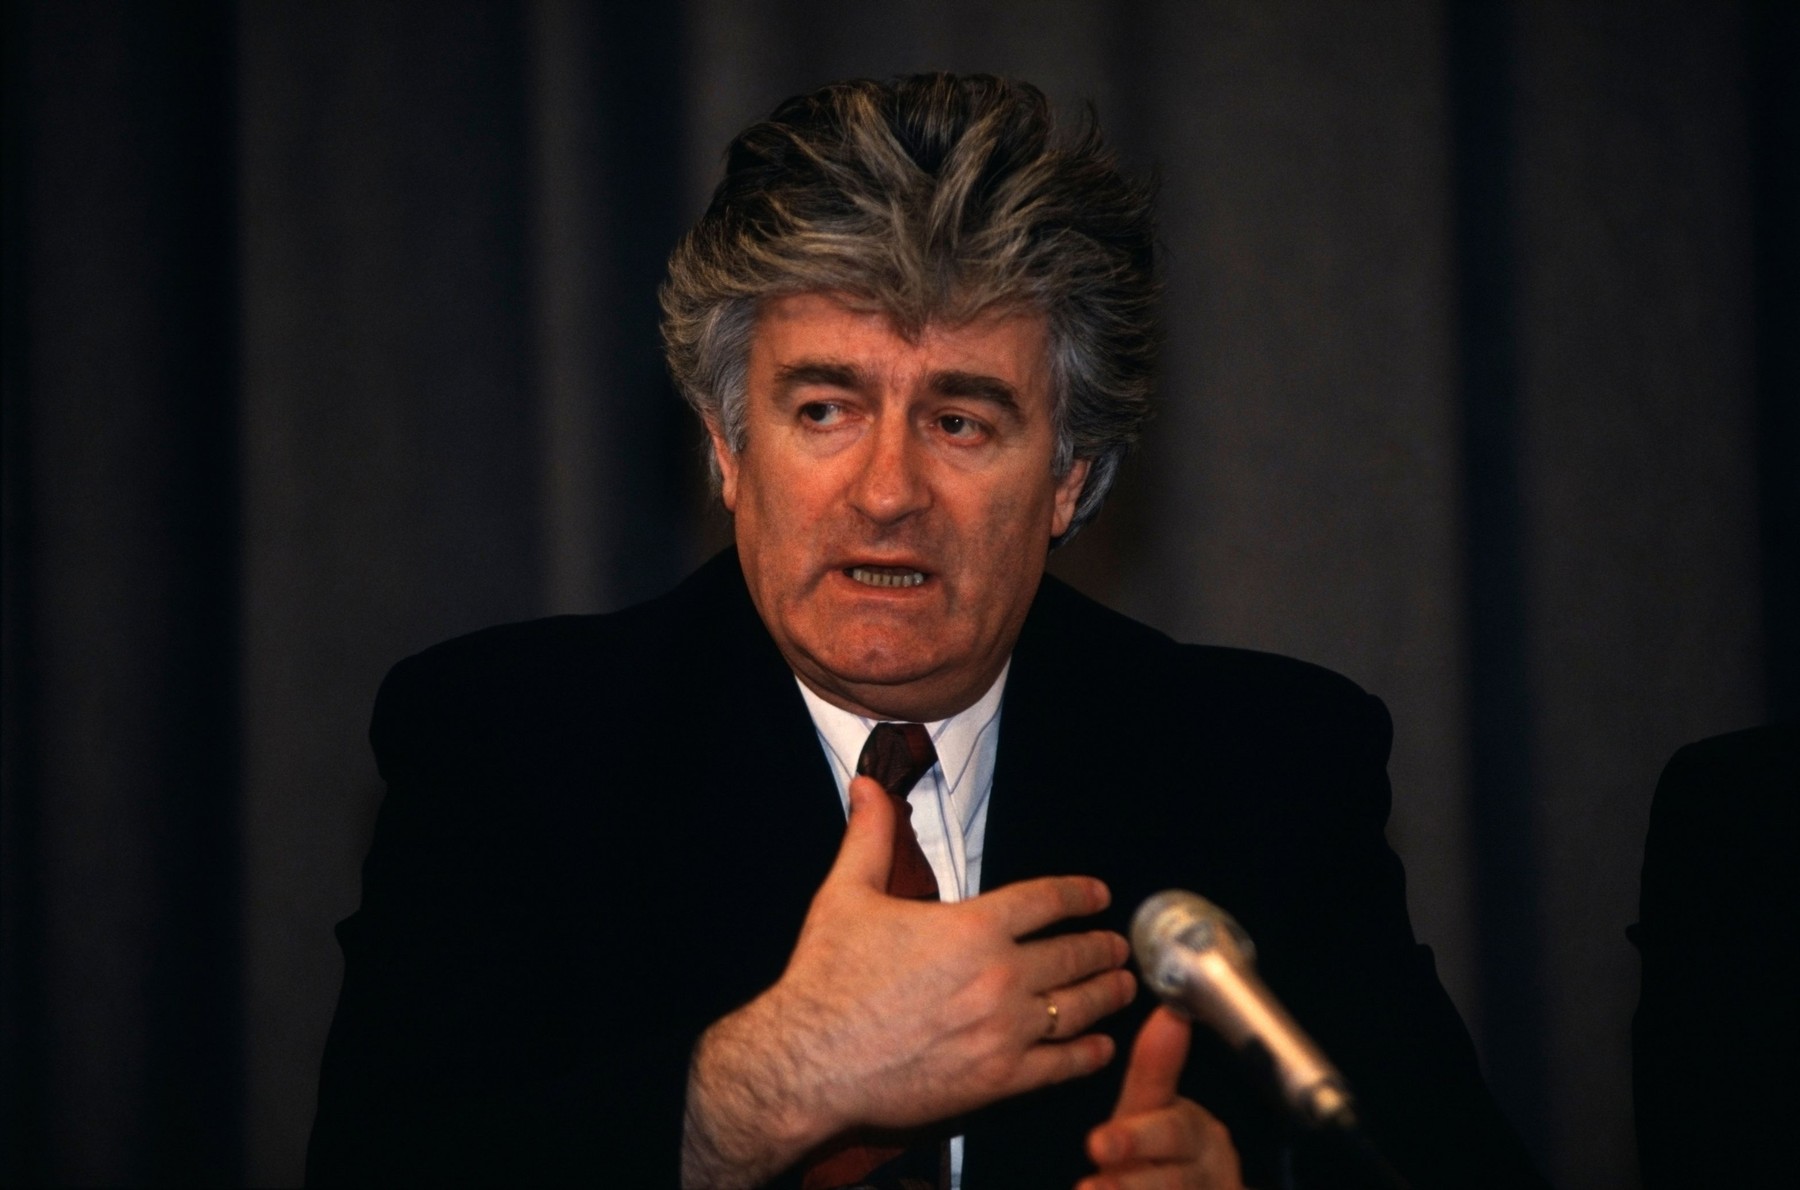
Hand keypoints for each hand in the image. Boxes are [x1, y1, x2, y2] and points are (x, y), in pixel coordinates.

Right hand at [682, 774, 1135, 1187]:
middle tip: (1119, 946)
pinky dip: (1088, 1053)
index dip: (1078, 894)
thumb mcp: (847, 893)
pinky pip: (1061, 1065)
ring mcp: (1004, 1031)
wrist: (810, 1062)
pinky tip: (1100, 1046)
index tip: (1098, 896)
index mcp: (973, 926)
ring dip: (1108, 994)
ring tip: (1124, 987)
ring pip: (1077, 1008)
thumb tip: (867, 783)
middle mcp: (1001, 975)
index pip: (1046, 900)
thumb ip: (871, 835)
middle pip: (1073, 954)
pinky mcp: (998, 1080)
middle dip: (1103, 948)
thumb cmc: (827, 978)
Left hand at [1078, 1006, 1243, 1189]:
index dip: (1137, 1139)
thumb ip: (1157, 1068)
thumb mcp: (1158, 1108)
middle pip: (1172, 1182)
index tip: (1099, 1144)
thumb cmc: (1170, 1149)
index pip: (1172, 1133)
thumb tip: (1169, 1011)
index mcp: (1197, 1135)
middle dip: (1130, 1183)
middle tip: (1089, 1187)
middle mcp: (1204, 1173)